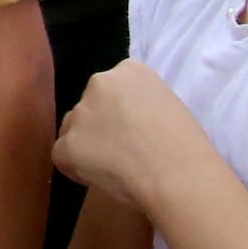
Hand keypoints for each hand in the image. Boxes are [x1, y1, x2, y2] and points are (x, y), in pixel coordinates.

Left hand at [54, 60, 210, 211]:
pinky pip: (62, 156)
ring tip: (115, 167)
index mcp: (129, 70)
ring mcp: (81, 111)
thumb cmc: (185, 146)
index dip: (118, 116)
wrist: (177, 173)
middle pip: (90, 107)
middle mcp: (99, 82)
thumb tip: (123, 123)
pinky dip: (76, 169)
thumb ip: (138, 105)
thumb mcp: (165, 105)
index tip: (133, 133)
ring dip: (86, 146)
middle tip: (123, 152)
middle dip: (100, 128)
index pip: (110, 91)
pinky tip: (102, 178)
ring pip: (74, 130)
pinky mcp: (68, 142)